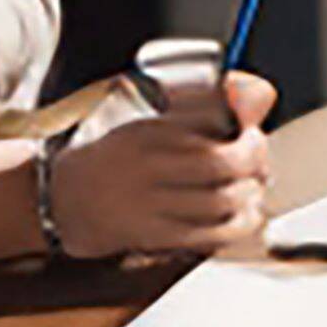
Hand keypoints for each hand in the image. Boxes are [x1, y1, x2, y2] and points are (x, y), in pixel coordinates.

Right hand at [49, 72, 275, 262]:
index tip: (253, 136)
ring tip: (253, 191)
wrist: (65, 199)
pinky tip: (243, 218)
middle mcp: (148, 164)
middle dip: (254, 164)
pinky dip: (237, 226)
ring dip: (250, 196)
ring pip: (220, 200)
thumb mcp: (153, 122)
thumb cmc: (119, 159)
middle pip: (222, 162)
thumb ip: (207, 108)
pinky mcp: (152, 235)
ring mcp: (148, 203)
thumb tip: (260, 90)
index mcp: (149, 130)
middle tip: (259, 166)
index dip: (248, 133)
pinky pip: (208, 234)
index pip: (213, 122)